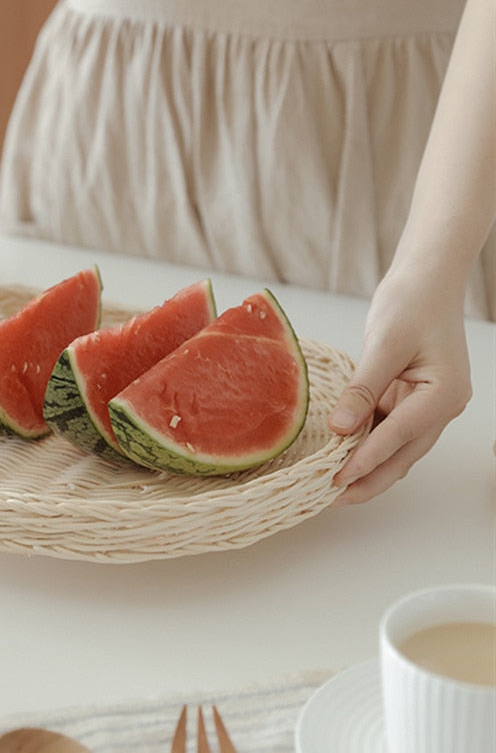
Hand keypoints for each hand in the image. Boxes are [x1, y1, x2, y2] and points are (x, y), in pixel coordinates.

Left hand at [328, 273, 471, 504]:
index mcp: (444, 394)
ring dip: (367, 467)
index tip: (338, 479)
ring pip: (395, 447)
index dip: (367, 459)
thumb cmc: (412, 303)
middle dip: (369, 478)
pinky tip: (341, 457)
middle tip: (332, 497)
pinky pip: (386, 430)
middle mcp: (440, 406)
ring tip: (333, 488)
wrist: (425, 279)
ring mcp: (425, 405)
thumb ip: (362, 389)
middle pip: (403, 454)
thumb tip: (340, 429)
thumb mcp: (384, 344)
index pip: (400, 435)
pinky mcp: (408, 399)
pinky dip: (365, 445)